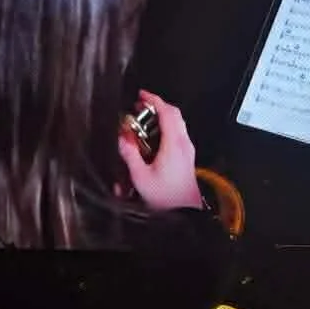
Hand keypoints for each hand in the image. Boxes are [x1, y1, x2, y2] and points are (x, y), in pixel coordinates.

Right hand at [118, 90, 203, 211]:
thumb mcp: (141, 176)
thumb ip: (130, 154)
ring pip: (178, 123)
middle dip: (157, 106)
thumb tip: (122, 137)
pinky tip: (154, 138)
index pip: (167, 113)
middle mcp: (184, 144)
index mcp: (174, 144)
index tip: (142, 95)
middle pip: (175, 114)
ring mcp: (188, 150)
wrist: (185, 213)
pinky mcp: (187, 157)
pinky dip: (167, 127)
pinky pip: (179, 133)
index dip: (154, 100)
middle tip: (141, 106)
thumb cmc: (167, 198)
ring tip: (145, 121)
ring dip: (163, 117)